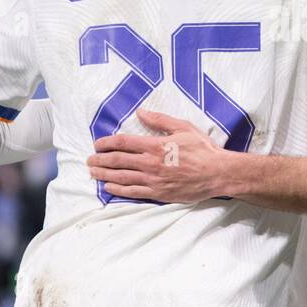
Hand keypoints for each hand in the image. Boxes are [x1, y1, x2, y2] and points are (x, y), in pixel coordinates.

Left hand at [87, 110, 226, 202]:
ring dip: (104, 174)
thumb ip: (160, 120)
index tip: (97, 143)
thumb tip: (141, 112)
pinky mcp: (158, 193)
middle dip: (100, 159)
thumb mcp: (183, 127)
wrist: (217, 173)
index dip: (107, 142)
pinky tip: (109, 187)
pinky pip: (133, 192)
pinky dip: (118, 189)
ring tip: (92, 172)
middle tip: (89, 159)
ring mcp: (153, 180)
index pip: (123, 142)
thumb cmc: (203, 149)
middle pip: (118, 160)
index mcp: (155, 145)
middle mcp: (150, 163)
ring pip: (121, 177)